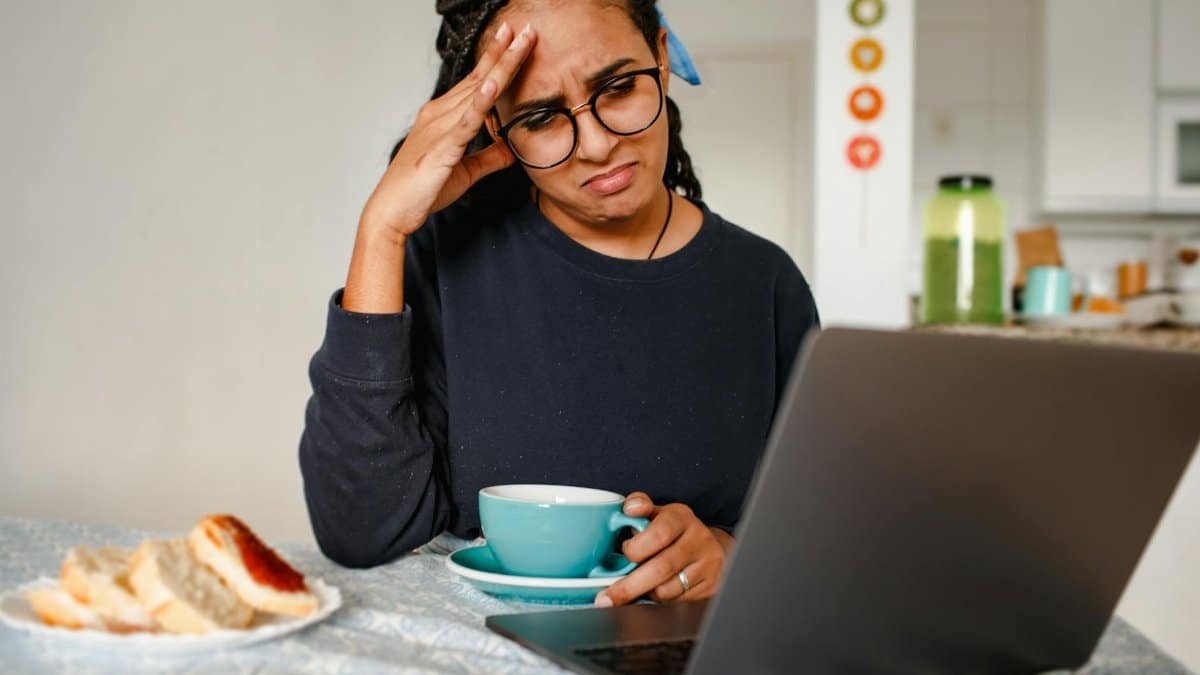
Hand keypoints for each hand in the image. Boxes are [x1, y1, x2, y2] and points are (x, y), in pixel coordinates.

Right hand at [359, 21, 536, 235]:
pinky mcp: (442, 146)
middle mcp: (440, 114)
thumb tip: (512, 151)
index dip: (496, 61)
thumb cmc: (422, 191)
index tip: (515, 40)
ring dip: (500, 66)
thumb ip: (489, 159)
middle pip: (479, 78)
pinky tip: (493, 84)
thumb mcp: (465, 172)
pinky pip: (465, 120)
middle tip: (526, 29)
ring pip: (477, 91)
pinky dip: (480, 102)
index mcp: (443, 117)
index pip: (476, 82)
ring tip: (519, 43)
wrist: (392, 210)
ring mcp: (440, 127)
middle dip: (504, 52)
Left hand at [594, 492, 734, 606]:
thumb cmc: (674, 531)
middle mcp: (699, 539)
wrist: (711, 546)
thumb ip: (639, 506)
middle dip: (629, 586)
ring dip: (645, 592)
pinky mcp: (711, 585)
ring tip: (638, 585)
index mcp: (681, 517)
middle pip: (662, 567)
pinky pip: (678, 601)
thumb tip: (630, 508)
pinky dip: (660, 599)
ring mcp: (708, 564)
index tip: (624, 552)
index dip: (637, 548)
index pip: (660, 533)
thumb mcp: (657, 513)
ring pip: (668, 589)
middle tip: (607, 597)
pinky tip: (656, 589)